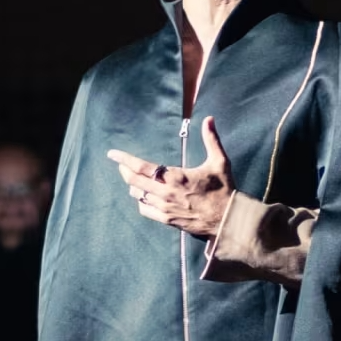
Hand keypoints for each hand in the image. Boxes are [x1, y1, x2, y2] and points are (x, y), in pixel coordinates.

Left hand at [107, 116, 234, 237]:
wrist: (227, 221)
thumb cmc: (223, 190)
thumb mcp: (219, 162)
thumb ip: (211, 139)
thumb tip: (209, 119)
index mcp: (175, 177)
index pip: (141, 167)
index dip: (124, 159)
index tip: (113, 154)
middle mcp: (166, 193)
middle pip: (134, 181)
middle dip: (124, 171)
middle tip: (121, 165)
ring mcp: (164, 208)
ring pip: (138, 195)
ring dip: (133, 185)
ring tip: (133, 179)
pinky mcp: (167, 220)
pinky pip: (145, 210)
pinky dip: (141, 201)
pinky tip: (143, 196)